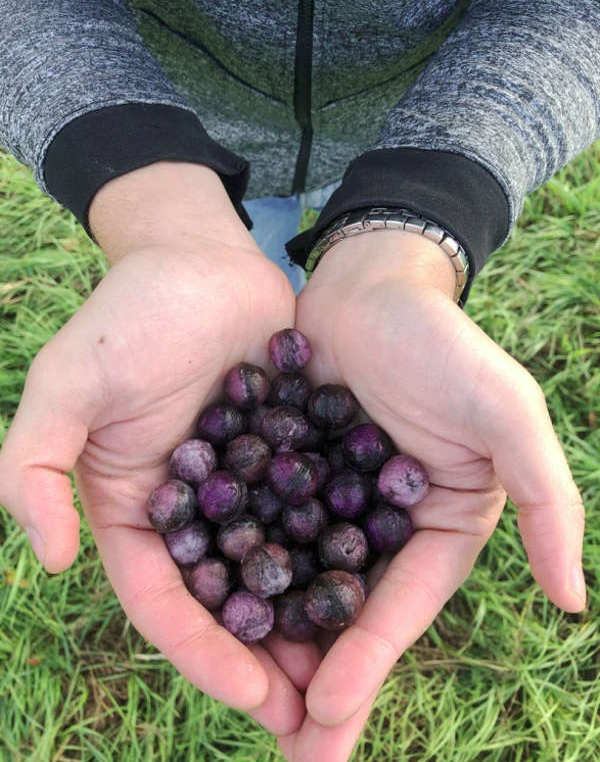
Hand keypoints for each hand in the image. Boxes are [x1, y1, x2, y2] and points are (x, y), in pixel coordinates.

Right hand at [0, 162, 314, 737]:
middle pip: (226, 603)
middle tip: (312, 716)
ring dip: (306, 625)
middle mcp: (193, 510)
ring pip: (278, 572)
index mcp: (137, 508)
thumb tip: (48, 557)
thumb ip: (38, 466)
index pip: (164, 602)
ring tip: (349, 677)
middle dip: (263, 660)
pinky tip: (378, 593)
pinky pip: (318, 518)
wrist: (204, 259)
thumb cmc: (132, 314)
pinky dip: (339, 559)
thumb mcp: (68, 383)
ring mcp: (246, 487)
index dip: (204, 654)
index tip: (255, 697)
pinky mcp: (291, 458)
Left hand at [278, 230, 585, 760]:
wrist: (365, 284)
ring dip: (270, 645)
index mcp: (436, 522)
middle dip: (321, 683)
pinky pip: (256, 531)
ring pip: (295, 585)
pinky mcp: (280, 475)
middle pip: (347, 613)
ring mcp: (327, 502)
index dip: (370, 661)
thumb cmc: (439, 343)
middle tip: (288, 751)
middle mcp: (380, 523)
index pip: (403, 605)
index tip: (327, 716)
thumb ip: (547, 499)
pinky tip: (201, 614)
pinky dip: (233, 573)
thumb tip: (575, 601)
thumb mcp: (505, 412)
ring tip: (240, 702)